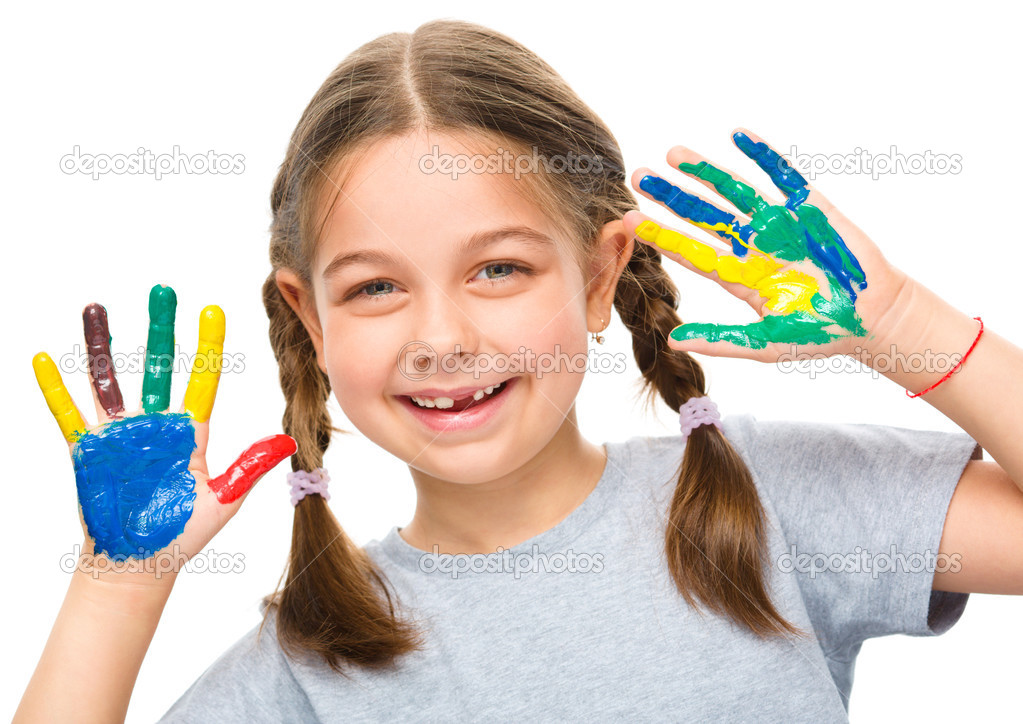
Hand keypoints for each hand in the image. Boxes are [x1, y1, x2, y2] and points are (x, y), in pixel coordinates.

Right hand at [33, 283, 296, 583]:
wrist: (140, 563)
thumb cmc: (182, 533)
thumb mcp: (223, 500)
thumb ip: (250, 468)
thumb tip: (288, 441)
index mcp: (189, 433)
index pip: (202, 381)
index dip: (207, 348)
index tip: (213, 312)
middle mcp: (154, 425)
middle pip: (158, 366)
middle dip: (161, 329)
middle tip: (164, 290)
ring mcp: (120, 435)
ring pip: (109, 380)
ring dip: (102, 345)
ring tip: (96, 307)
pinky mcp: (89, 451)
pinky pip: (68, 415)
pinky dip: (54, 389)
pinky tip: (43, 360)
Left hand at [622, 128, 912, 361]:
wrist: (874, 317)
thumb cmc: (820, 334)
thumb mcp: (766, 345)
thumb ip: (720, 340)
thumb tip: (671, 342)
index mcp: (738, 276)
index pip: (690, 251)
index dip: (661, 235)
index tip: (629, 220)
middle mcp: (752, 245)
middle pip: (703, 216)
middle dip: (672, 196)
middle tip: (639, 176)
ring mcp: (778, 224)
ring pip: (734, 191)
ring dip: (705, 172)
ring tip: (673, 153)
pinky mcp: (809, 208)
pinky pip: (782, 176)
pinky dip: (762, 155)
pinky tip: (737, 135)